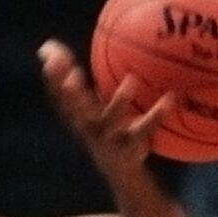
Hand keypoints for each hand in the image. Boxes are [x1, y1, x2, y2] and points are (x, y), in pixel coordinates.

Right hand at [37, 40, 170, 183]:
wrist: (118, 170)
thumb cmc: (99, 126)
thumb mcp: (86, 105)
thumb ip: (73, 78)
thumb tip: (48, 46)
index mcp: (77, 117)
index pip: (59, 95)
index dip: (53, 79)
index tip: (49, 58)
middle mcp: (89, 128)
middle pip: (77, 110)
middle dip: (73, 94)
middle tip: (73, 73)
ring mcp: (109, 139)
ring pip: (112, 120)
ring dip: (119, 101)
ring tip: (131, 80)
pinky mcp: (130, 147)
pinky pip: (145, 128)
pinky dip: (157, 114)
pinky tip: (170, 98)